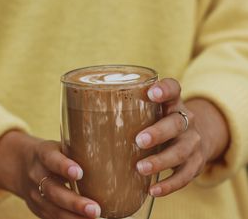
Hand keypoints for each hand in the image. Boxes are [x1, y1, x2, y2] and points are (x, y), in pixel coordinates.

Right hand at [0, 131, 100, 218]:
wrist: (21, 165)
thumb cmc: (52, 154)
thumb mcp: (59, 146)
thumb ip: (77, 150)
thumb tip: (111, 153)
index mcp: (43, 154)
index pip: (52, 159)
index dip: (64, 166)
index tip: (79, 173)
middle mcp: (37, 174)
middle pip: (53, 191)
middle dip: (74, 202)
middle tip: (94, 209)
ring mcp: (35, 194)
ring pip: (52, 209)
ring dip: (73, 217)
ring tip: (93, 218)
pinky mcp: (37, 208)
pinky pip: (52, 217)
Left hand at [135, 78, 228, 196]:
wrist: (196, 137)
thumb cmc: (161, 122)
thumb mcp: (153, 112)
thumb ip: (130, 113)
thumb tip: (85, 124)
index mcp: (173, 104)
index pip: (174, 89)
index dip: (165, 89)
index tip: (152, 92)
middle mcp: (187, 120)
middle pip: (176, 123)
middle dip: (158, 132)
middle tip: (139, 140)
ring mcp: (193, 142)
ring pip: (180, 151)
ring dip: (160, 161)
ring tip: (140, 168)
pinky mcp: (196, 163)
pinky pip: (185, 176)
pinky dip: (170, 185)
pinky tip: (153, 190)